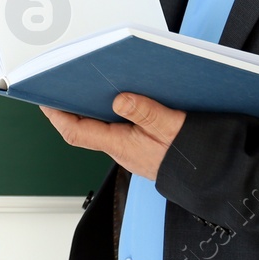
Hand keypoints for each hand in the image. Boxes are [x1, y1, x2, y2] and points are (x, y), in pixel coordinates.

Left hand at [40, 93, 185, 180]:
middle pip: (86, 127)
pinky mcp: (143, 146)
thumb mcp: (171, 128)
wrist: (215, 175)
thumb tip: (120, 99)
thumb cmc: (193, 157)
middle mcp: (122, 149)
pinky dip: (116, 111)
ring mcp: (132, 149)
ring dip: (94, 107)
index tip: (43, 98)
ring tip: (89, 83)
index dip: (57, 115)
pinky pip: (121, 127)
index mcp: (121, 145)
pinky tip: (123, 95)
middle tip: (62, 84)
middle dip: (72, 107)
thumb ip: (145, 112)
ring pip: (104, 126)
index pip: (76, 132)